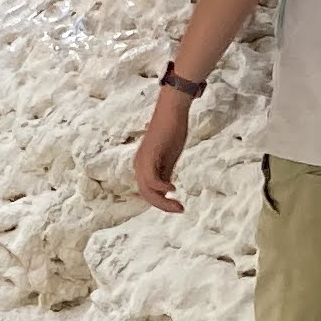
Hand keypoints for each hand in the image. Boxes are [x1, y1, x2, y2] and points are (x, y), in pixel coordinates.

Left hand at [133, 91, 190, 212]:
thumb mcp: (169, 157)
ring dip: (163, 201)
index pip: (148, 193)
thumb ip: (165, 172)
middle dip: (163, 205)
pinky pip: (151, 178)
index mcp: (143, 166)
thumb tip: (166, 191)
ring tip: (179, 205)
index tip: (179, 207)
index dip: (162, 203)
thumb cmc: (172, 130)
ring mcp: (143, 160)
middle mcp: (139, 165)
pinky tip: (173, 188)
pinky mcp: (149, 155)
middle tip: (180, 209)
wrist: (172, 110)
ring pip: (148, 190)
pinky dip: (161, 187)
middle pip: (146, 195)